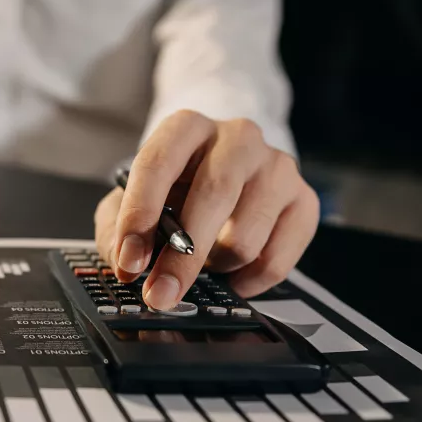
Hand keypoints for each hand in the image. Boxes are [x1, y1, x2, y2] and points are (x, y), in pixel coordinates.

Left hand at [94, 110, 319, 309]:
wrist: (228, 170)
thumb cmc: (176, 185)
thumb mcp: (133, 196)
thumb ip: (117, 226)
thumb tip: (126, 262)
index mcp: (187, 127)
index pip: (158, 164)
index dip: (139, 217)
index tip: (129, 260)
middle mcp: (237, 138)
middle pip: (212, 197)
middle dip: (180, 257)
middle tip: (159, 294)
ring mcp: (277, 167)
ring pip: (245, 238)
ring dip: (215, 264)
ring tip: (203, 259)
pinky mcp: (304, 201)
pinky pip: (275, 261)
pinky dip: (246, 281)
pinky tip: (230, 273)